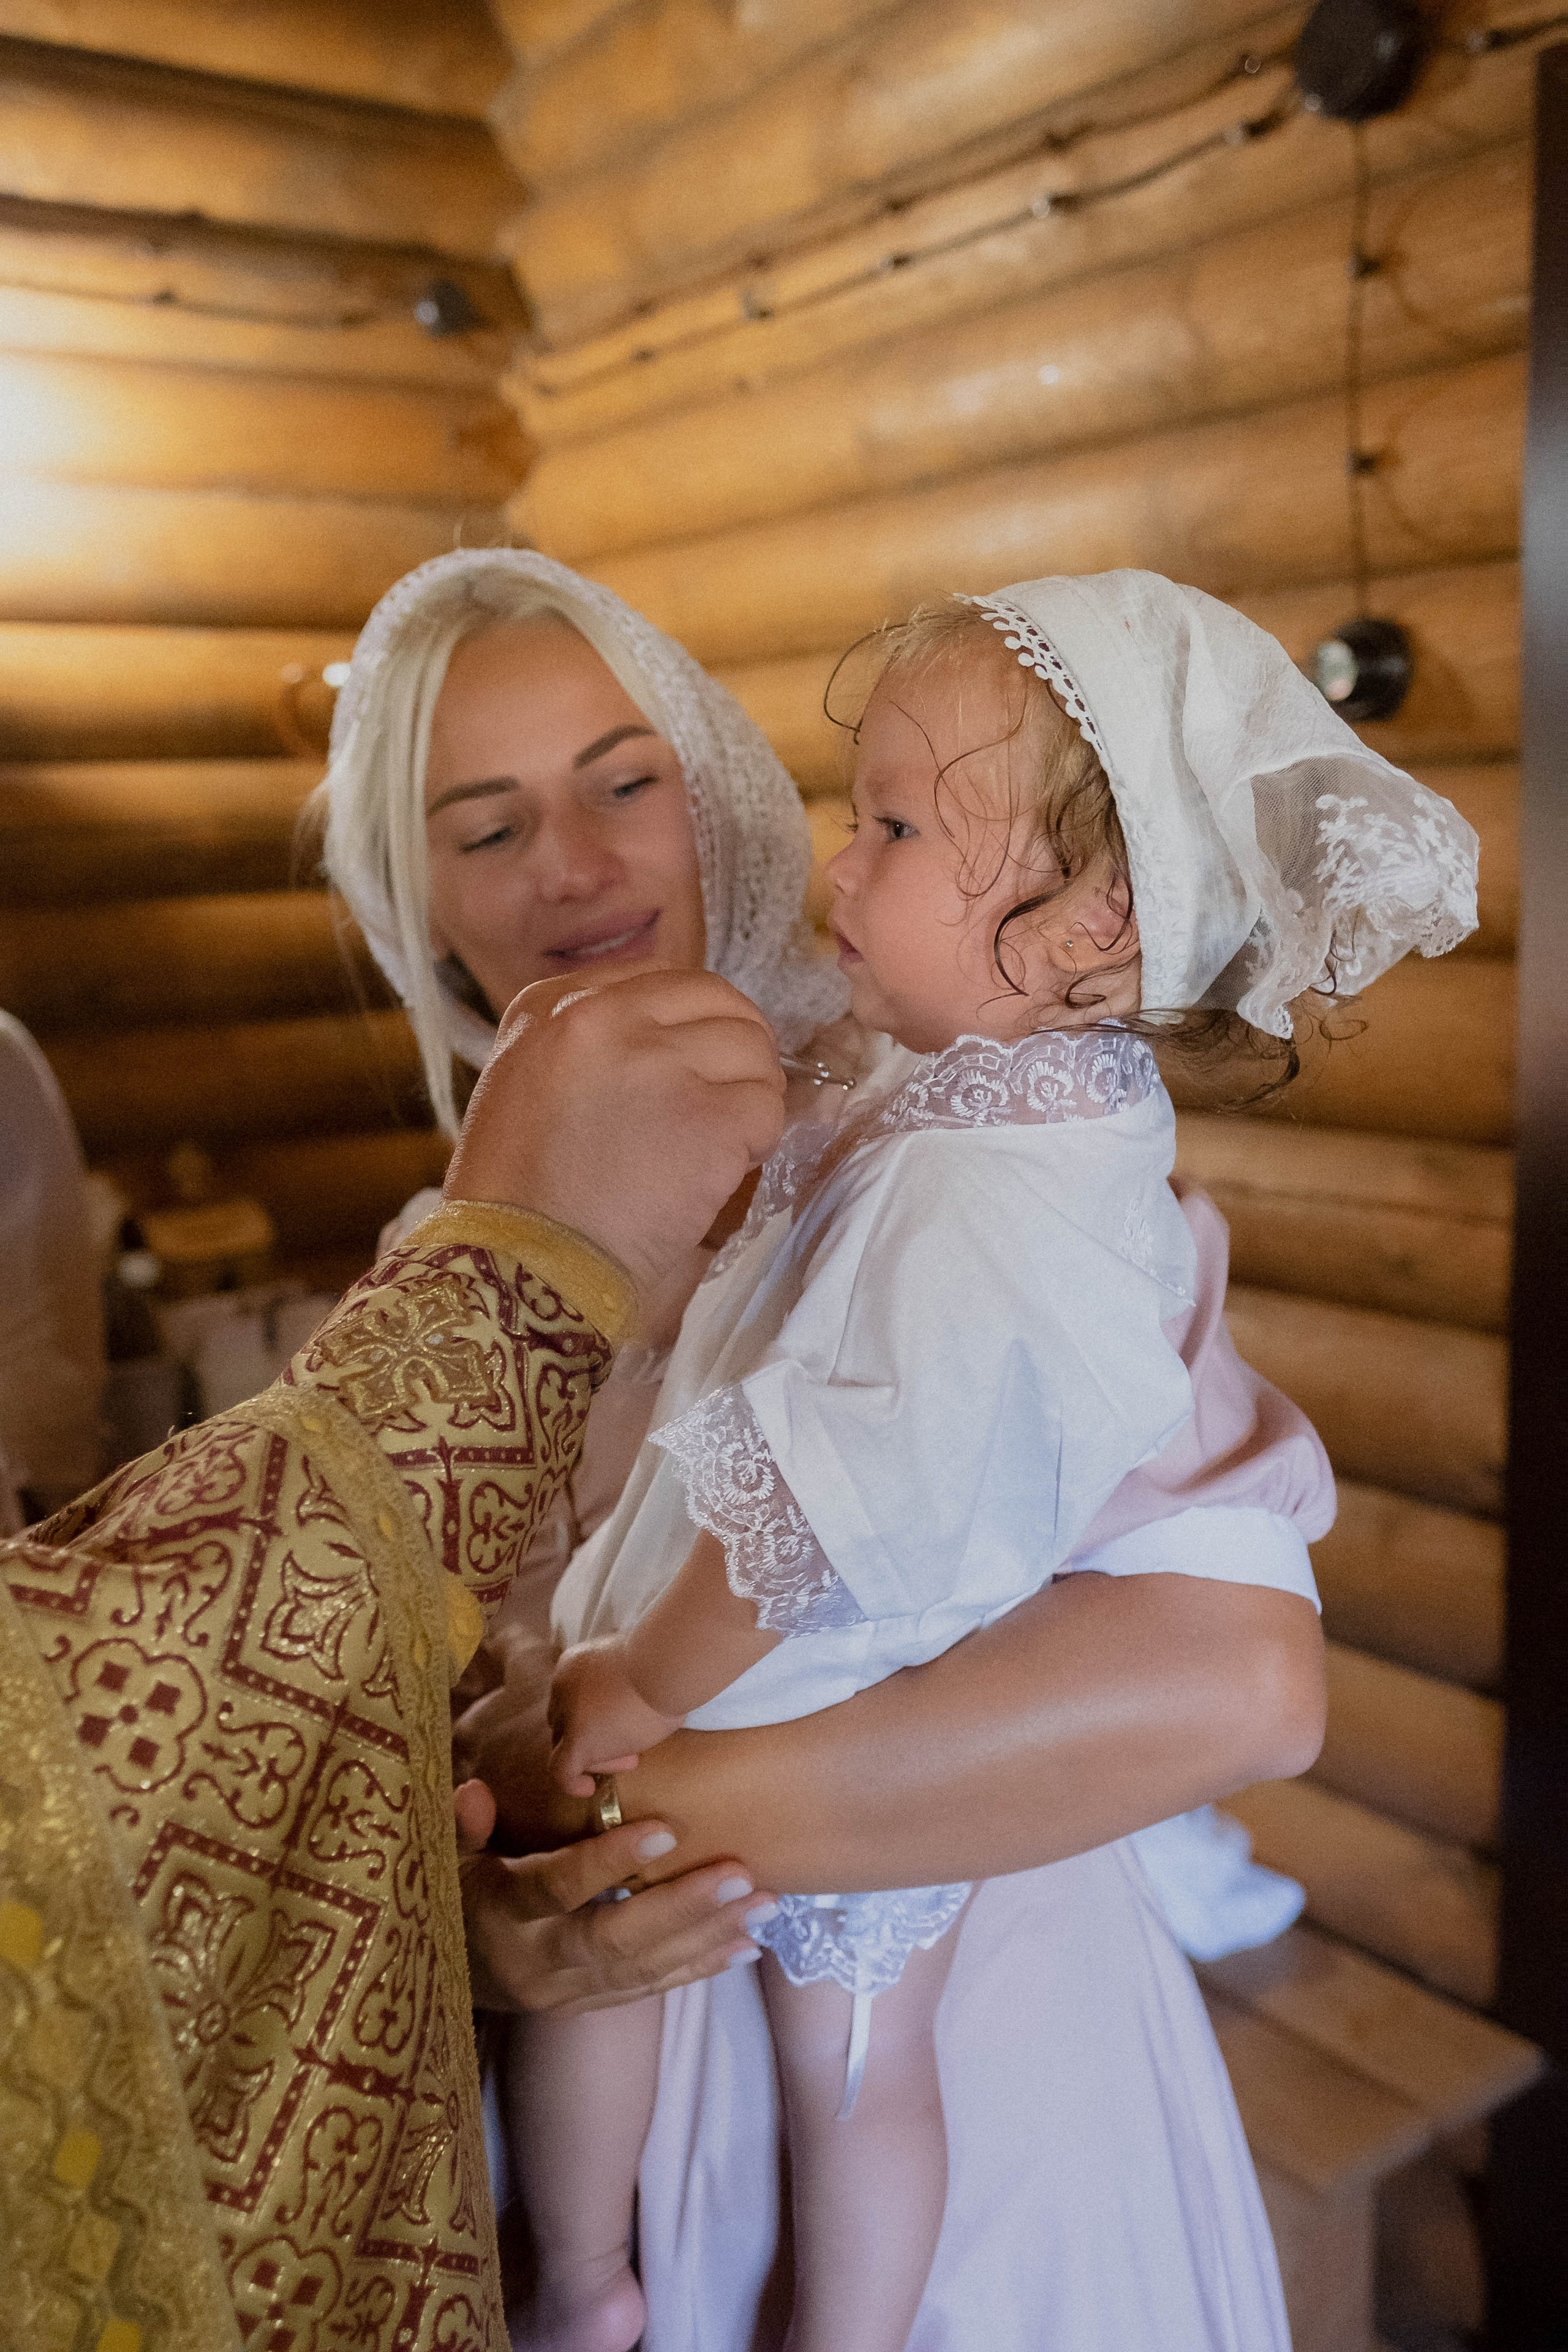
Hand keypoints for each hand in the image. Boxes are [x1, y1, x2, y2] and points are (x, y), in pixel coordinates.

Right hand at [443, 966, 786, 1299]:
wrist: (519, 1263)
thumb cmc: (516, 1193)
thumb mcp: (526, 1080)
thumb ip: (588, 1043)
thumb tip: (671, 1036)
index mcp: (555, 1003)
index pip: (662, 979)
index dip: (691, 1026)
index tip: (687, 1070)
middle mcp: (605, 1016)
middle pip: (717, 1000)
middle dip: (736, 1048)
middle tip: (726, 1100)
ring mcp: (659, 1062)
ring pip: (753, 1051)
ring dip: (750, 1097)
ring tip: (721, 1143)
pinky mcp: (706, 1117)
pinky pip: (767, 1108)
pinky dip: (759, 1141)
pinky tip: (725, 1170)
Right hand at [453, 1777, 775, 2014]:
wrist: (447, 1977)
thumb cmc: (457, 1892)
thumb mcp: (448, 1857)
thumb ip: (463, 1826)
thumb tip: (473, 1790)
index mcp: (500, 1913)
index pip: (558, 1888)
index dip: (609, 1862)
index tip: (666, 1829)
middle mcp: (536, 1963)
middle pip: (615, 1939)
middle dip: (682, 1907)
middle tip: (742, 1874)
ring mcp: (566, 1994)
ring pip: (642, 1970)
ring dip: (706, 1936)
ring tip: (765, 1904)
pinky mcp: (589, 2008)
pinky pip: (649, 1991)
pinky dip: (699, 1968)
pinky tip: (747, 1946)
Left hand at [548, 1636, 683, 1795]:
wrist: (665, 1664)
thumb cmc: (663, 1659)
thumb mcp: (636, 1664)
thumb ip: (626, 1680)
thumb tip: (637, 1696)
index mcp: (575, 1665)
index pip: (574, 1698)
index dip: (597, 1716)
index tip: (626, 1723)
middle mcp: (563, 1687)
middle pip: (568, 1722)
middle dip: (598, 1736)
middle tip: (630, 1747)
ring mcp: (568, 1715)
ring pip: (567, 1745)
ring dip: (597, 1757)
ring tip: (630, 1761)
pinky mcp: (577, 1741)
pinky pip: (561, 1770)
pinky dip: (571, 1783)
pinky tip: (588, 1788)